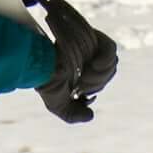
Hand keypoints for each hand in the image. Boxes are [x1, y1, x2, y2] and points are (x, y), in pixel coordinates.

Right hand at [37, 3, 118, 122]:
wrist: (41, 65)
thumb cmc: (46, 84)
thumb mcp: (58, 106)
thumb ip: (73, 115)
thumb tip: (91, 116)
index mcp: (83, 71)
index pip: (101, 82)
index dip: (94, 89)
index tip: (84, 95)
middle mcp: (89, 58)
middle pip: (108, 73)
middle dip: (96, 84)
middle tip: (80, 85)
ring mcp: (92, 46)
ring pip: (112, 63)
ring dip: (98, 75)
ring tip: (82, 75)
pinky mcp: (92, 36)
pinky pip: (110, 49)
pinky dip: (105, 59)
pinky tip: (94, 64)